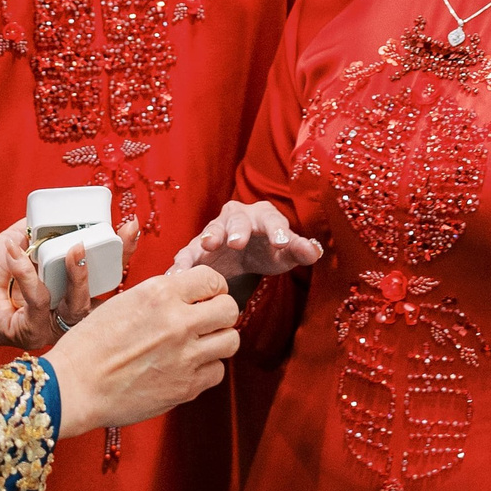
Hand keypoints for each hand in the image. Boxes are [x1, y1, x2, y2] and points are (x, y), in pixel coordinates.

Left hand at [0, 219, 138, 350]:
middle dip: (116, 264)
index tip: (129, 225)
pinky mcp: (29, 335)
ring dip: (79, 274)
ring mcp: (50, 327)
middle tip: (116, 236)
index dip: (122, 251)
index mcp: (68, 290)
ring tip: (73, 248)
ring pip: (80, 305)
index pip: (104, 273)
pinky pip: (40, 304)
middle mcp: (64, 312)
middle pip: (104, 294)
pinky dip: (29, 275)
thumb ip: (41, 229)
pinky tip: (15, 255)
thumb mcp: (18, 242)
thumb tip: (63, 211)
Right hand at [47, 266, 240, 437]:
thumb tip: (187, 295)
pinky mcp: (186, 386)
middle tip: (207, 320)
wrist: (74, 387)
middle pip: (230, 309)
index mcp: (160, 293)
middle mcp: (178, 321)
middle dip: (221, 312)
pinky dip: (206, 370)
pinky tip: (186, 368)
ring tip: (199, 344)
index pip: (212, 279)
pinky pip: (217, 372)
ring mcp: (186, 356)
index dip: (211, 288)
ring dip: (218, 341)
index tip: (205, 296)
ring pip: (231, 341)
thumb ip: (160, 297)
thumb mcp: (122, 302)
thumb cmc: (89, 345)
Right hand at [169, 199, 321, 278]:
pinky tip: (176, 274)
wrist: (242, 259)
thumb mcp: (285, 254)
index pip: (272, 219)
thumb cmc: (268, 252)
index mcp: (263, 215)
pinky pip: (187, 254)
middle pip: (237, 220)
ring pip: (210, 230)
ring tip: (206, 247)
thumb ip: (299, 251)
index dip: (277, 230)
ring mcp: (214, 230)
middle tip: (237, 243)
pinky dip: (182, 263)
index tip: (282, 244)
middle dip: (237, 230)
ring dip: (208, 237)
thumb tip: (314, 251)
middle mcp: (237, 217)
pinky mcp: (196, 249)